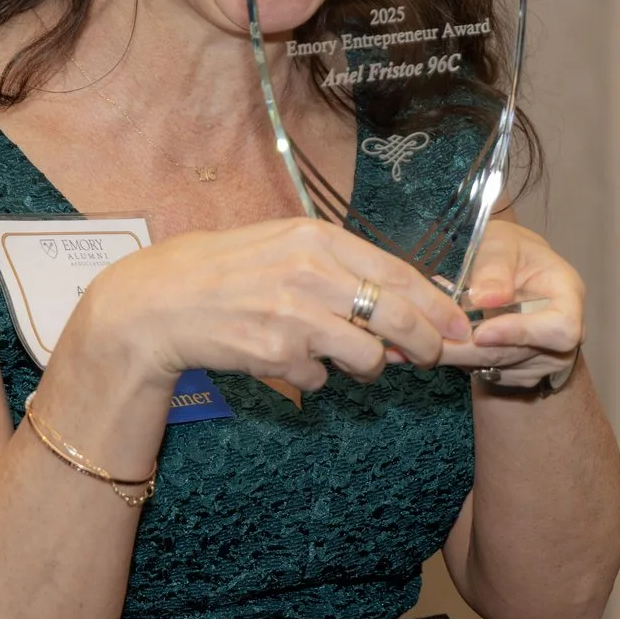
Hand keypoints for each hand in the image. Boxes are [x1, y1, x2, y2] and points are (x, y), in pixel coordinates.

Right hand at [53, 219, 471, 393]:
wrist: (160, 303)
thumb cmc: (228, 272)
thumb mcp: (285, 248)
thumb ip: (342, 270)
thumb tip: (405, 304)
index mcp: (317, 239)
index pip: (398, 273)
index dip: (437, 305)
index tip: (459, 326)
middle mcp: (311, 272)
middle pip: (397, 319)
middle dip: (424, 345)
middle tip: (428, 358)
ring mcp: (294, 315)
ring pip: (368, 357)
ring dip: (367, 367)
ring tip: (342, 359)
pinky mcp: (276, 354)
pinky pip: (321, 379)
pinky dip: (313, 378)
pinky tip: (286, 359)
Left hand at [439, 217, 583, 389]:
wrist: (506, 266)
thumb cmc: (509, 248)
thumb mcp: (500, 241)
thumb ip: (494, 267)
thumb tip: (486, 298)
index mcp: (569, 294)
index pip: (562, 328)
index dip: (522, 333)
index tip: (481, 332)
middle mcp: (565, 332)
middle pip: (526, 354)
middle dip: (478, 350)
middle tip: (438, 342)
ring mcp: (547, 356)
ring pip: (505, 368)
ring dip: (467, 357)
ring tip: (438, 336)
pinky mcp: (524, 371)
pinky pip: (495, 375)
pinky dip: (468, 362)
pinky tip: (451, 341)